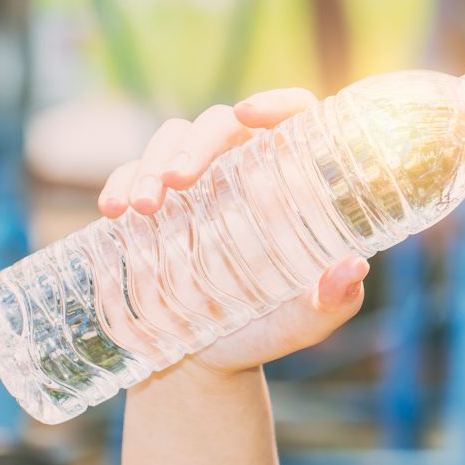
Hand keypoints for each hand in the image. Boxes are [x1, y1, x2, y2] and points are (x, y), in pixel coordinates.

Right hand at [97, 88, 369, 377]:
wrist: (207, 360)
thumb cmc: (266, 329)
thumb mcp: (303, 322)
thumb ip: (331, 303)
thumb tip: (352, 270)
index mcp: (288, 180)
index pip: (292, 119)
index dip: (276, 104)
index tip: (249, 115)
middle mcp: (241, 170)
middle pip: (219, 125)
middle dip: (193, 145)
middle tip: (176, 181)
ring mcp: (194, 183)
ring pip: (171, 140)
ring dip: (150, 163)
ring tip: (140, 206)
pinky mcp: (153, 201)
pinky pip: (131, 171)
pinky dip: (119, 181)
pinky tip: (112, 210)